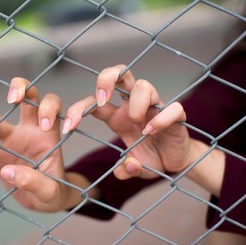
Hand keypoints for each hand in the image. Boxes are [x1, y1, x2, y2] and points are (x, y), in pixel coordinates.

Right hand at [0, 77, 70, 211]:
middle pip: (24, 95)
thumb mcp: (50, 191)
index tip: (45, 127)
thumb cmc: (53, 193)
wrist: (42, 204)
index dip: (48, 107)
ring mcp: (10, 139)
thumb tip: (8, 170)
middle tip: (13, 101)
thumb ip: (35, 182)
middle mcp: (28, 130)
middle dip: (18, 88)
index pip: (50, 103)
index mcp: (48, 133)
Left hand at [62, 64, 192, 179]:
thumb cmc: (151, 157)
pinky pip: (171, 107)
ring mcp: (155, 108)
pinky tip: (152, 131)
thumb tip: (123, 169)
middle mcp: (134, 106)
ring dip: (136, 104)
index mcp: (117, 116)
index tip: (68, 127)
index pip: (94, 101)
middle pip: (119, 73)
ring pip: (143, 85)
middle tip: (102, 100)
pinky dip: (161, 118)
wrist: (176, 161)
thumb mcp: (134, 168)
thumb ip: (126, 171)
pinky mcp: (175, 115)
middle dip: (106, 79)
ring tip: (137, 125)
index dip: (78, 109)